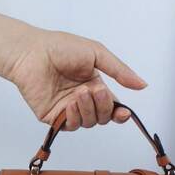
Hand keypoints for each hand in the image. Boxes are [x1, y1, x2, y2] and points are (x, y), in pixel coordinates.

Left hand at [4, 29, 146, 129]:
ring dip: (88, 109)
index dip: (120, 113)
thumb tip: (142, 85)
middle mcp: (83, 100)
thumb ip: (120, 71)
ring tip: (80, 92)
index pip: (112, 106)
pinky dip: (74, 117)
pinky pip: (71, 125)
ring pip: (89, 123)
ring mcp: (68, 110)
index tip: (124, 113)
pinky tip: (70, 104)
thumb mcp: (97, 54)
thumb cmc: (61, 48)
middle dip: (103, 106)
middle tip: (95, 90)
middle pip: (103, 117)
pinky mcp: (53, 117)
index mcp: (95, 85)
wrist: (32, 53)